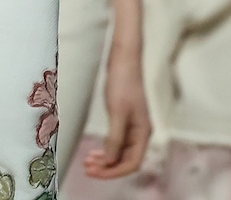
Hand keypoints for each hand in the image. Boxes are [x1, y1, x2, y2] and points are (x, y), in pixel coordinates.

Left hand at [81, 29, 152, 179]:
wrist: (123, 59)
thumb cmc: (123, 82)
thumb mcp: (117, 111)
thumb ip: (115, 138)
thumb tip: (109, 160)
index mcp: (143, 133)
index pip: (132, 163)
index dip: (113, 171)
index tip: (95, 171)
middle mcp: (140, 133)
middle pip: (125, 160)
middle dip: (107, 168)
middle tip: (87, 169)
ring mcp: (132, 126)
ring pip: (120, 152)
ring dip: (105, 160)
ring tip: (88, 162)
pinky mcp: (123, 119)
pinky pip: (116, 142)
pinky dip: (105, 149)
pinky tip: (94, 151)